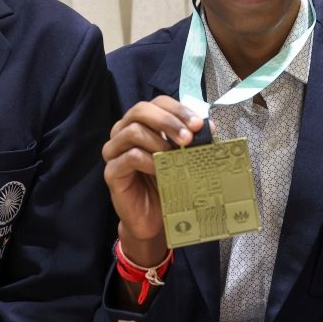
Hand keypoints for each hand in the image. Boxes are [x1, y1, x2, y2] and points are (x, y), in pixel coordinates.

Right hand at [102, 96, 204, 265]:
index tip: (198, 124)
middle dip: (168, 121)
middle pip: (141, 110)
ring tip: (174, 155)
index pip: (158, 103)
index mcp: (143, 123)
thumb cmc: (168, 184)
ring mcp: (115, 151)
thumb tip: (211, 127)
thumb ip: (192, 141)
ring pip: (133, 131)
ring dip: (158, 140)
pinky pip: (129, 157)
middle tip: (188, 138)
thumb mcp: (183, 158)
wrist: (154, 218)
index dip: (178, 109)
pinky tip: (161, 170)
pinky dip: (148, 160)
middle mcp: (124, 131)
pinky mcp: (111, 171)